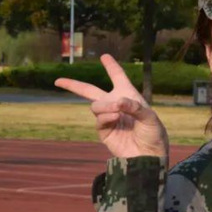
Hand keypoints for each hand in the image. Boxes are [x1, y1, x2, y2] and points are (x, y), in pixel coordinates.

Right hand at [54, 54, 168, 158]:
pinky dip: (106, 116)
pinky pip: (98, 119)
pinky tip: (116, 117)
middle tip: (58, 81)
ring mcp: (108, 118)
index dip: (111, 66)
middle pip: (90, 91)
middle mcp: (116, 104)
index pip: (118, 77)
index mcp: (129, 95)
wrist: (149, 155)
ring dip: (104, 106)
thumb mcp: (150, 117)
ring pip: (95, 105)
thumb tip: (117, 101)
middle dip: (73, 85)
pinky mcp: (104, 131)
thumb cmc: (153, 133)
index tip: (104, 56)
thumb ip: (134, 106)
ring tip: (117, 111)